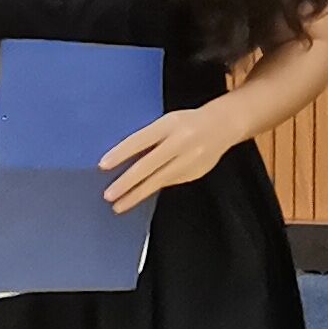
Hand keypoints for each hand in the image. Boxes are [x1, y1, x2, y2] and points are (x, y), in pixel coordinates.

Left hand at [102, 96, 242, 208]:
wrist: (224, 125)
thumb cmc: (187, 122)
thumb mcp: (166, 122)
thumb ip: (148, 138)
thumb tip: (120, 159)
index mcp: (170, 124)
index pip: (141, 140)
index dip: (121, 153)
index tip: (103, 166)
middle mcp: (181, 141)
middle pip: (150, 164)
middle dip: (127, 182)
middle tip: (109, 195)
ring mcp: (191, 159)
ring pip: (159, 179)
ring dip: (137, 194)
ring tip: (119, 206)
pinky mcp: (196, 172)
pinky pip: (170, 182)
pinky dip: (154, 188)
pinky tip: (141, 195)